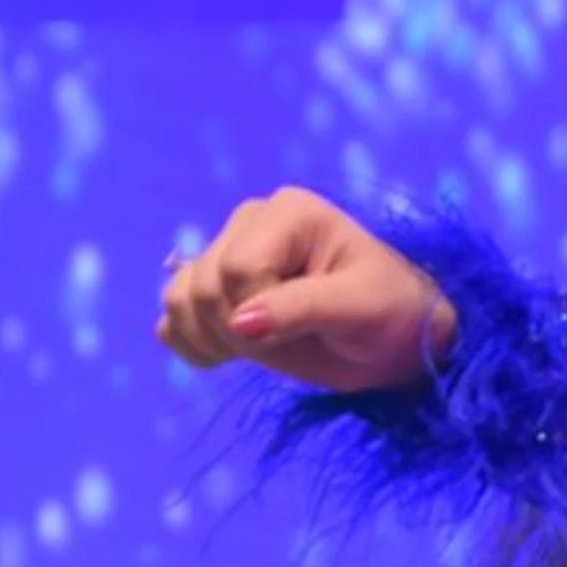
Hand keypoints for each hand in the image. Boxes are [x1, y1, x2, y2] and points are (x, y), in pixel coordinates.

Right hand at [157, 187, 457, 390]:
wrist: (395, 336)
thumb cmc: (392, 315)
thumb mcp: (359, 311)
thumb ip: (300, 311)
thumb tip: (241, 323)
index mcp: (290, 212)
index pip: (238, 268)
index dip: (261, 314)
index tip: (309, 331)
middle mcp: (252, 220)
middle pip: (204, 286)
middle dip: (240, 332)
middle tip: (292, 342)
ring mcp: (227, 250)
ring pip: (178, 299)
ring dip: (211, 339)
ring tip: (263, 348)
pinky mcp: (214, 284)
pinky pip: (171, 315)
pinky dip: (191, 342)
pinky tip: (230, 354)